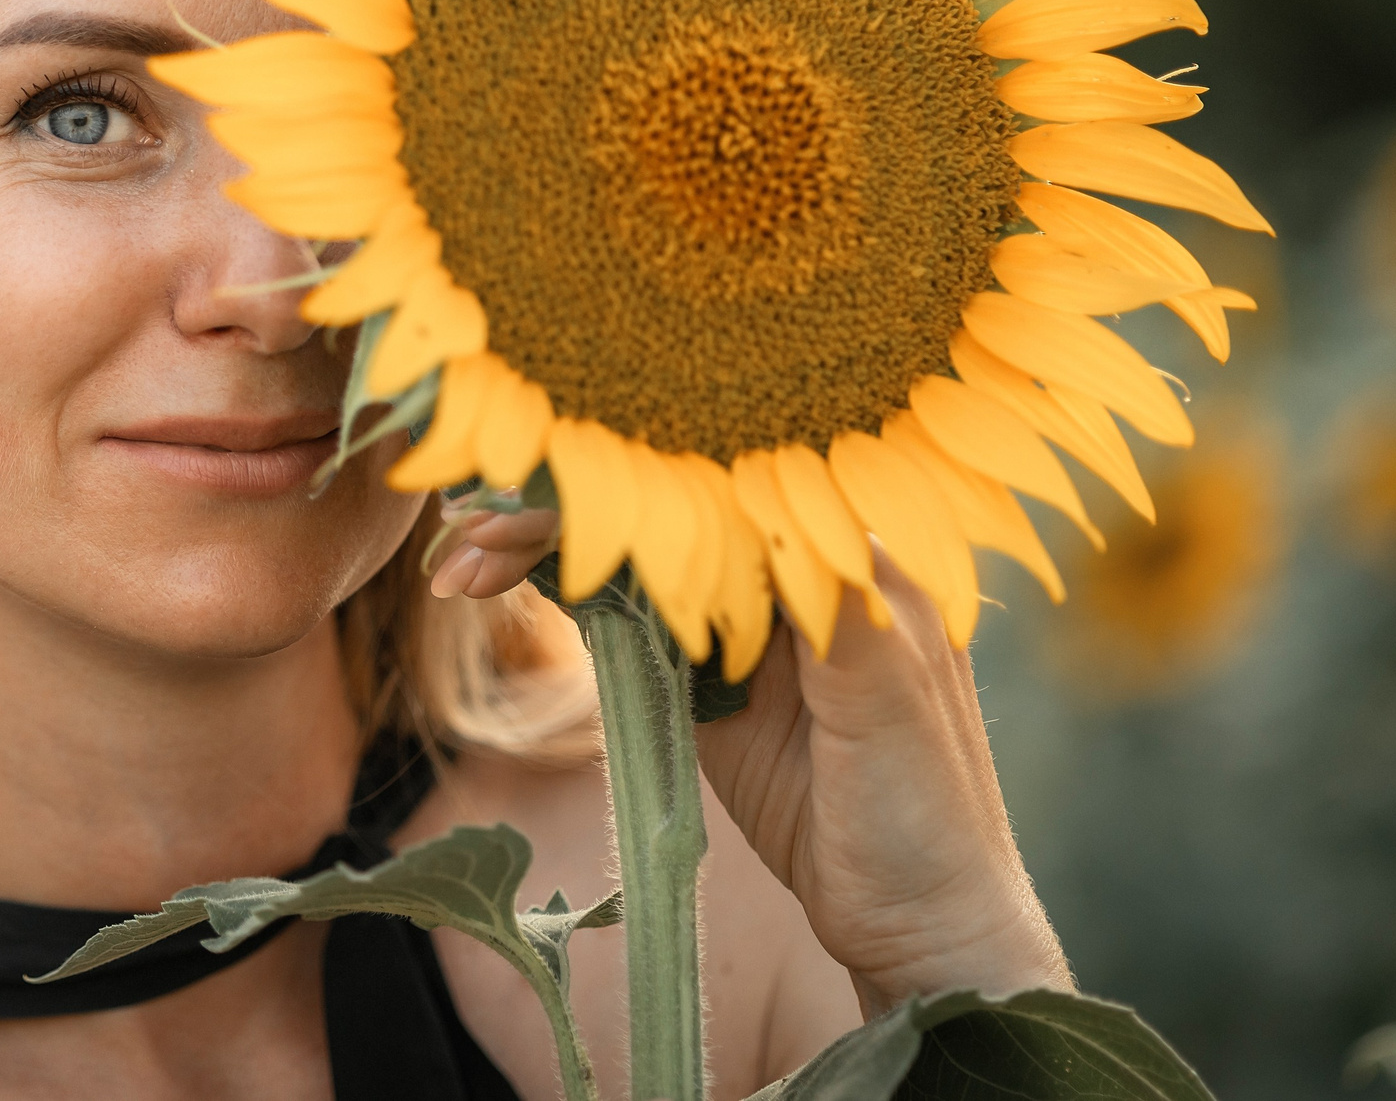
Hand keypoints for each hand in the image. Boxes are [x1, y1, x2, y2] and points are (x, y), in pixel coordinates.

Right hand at [429, 513, 1071, 1015]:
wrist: (918, 928)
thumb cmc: (934, 812)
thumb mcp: (897, 712)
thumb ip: (846, 617)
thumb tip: (798, 521)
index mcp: (856, 556)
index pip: (738, 486)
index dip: (648, 473)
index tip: (563, 467)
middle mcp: (794, 574)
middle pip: (670, 512)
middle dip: (571, 506)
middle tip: (474, 518)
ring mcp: (741, 629)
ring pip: (635, 561)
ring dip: (549, 549)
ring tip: (461, 556)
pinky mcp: (701, 685)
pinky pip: (623, 623)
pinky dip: (561, 598)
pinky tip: (497, 580)